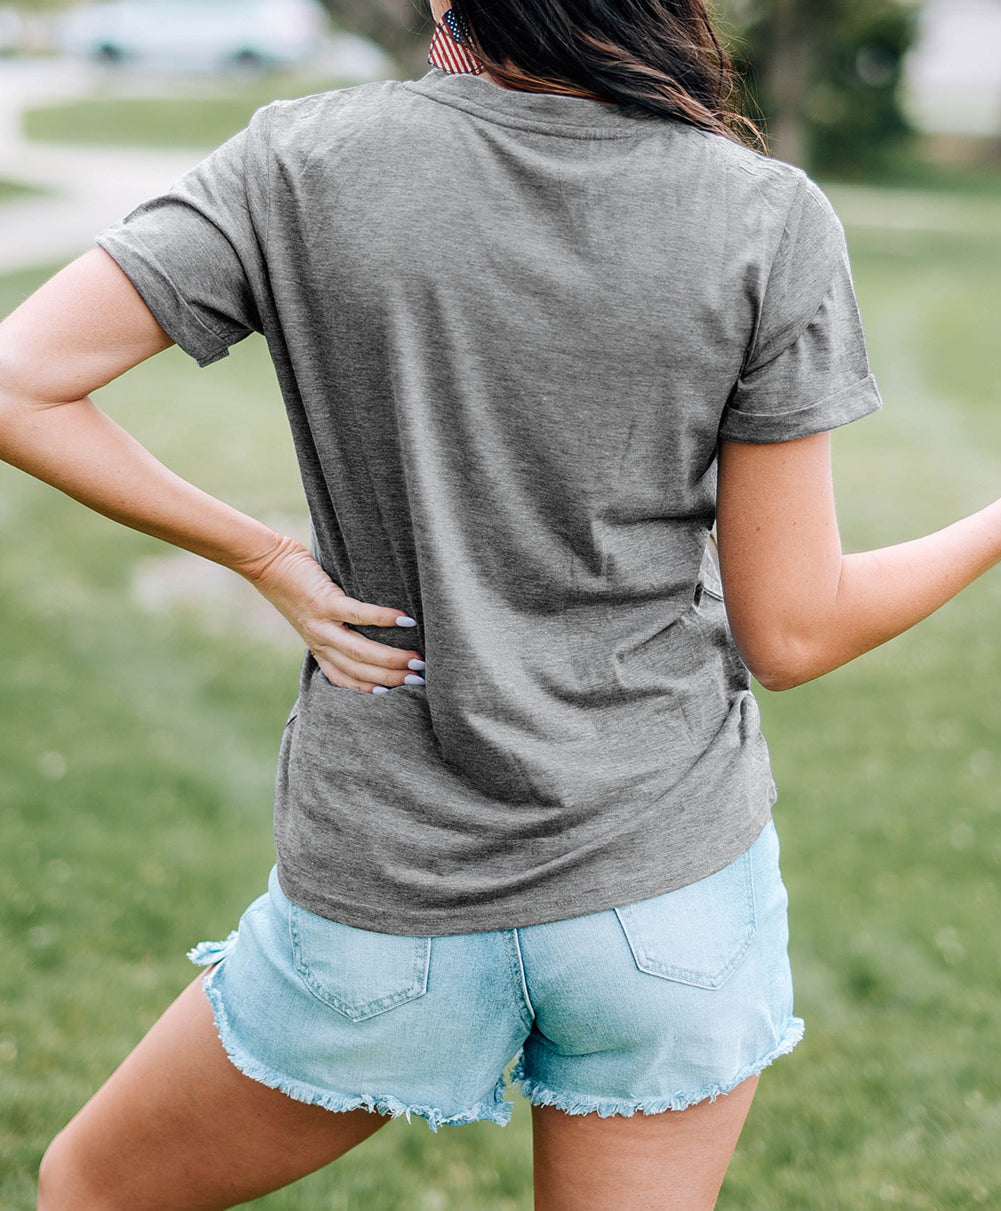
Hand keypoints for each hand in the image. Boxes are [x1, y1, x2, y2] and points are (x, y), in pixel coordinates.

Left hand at [238, 534, 424, 692]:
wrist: (266, 563)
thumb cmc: (296, 584)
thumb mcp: (313, 615)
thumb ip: (336, 626)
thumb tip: (372, 627)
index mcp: (319, 647)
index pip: (346, 679)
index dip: (372, 689)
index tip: (398, 692)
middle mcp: (319, 641)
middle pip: (358, 670)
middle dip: (391, 677)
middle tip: (420, 678)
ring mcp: (321, 624)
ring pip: (359, 651)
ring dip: (391, 658)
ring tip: (417, 659)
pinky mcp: (324, 602)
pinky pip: (358, 615)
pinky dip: (383, 619)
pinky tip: (404, 620)